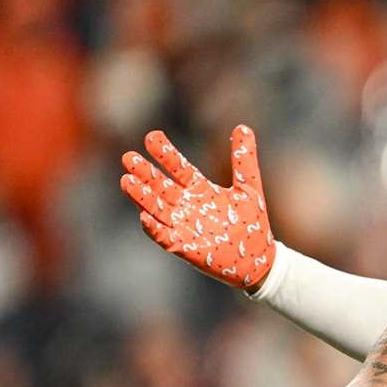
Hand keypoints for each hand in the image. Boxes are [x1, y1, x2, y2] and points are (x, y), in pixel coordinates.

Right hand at [121, 125, 275, 288]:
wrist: (259, 259)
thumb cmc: (253, 223)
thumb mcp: (249, 187)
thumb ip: (243, 159)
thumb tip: (243, 127)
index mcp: (200, 190)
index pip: (178, 168)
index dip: (165, 153)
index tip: (151, 136)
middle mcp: (187, 206)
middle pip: (161, 186)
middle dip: (145, 173)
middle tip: (128, 157)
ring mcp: (183, 227)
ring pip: (157, 209)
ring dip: (142, 197)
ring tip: (126, 181)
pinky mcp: (185, 248)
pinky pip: (165, 237)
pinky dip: (154, 229)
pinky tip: (144, 217)